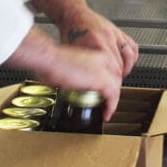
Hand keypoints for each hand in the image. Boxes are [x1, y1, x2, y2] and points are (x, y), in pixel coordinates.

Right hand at [5, 26, 121, 118]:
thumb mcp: (71, 66)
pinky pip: (113, 96)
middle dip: (113, 92)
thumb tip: (73, 82)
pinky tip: (107, 113)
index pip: (112, 69)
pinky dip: (111, 106)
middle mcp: (104, 59)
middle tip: (106, 103)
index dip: (111, 82)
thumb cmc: (53, 62)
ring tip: (107, 110)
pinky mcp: (102, 79)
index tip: (106, 92)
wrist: (50, 60)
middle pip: (117, 78)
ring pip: (117, 87)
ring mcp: (104, 69)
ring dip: (113, 100)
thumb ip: (77, 72)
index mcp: (97, 54)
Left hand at [30, 0, 138, 77]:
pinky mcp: (118, 31)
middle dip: (118, 79)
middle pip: (120, 65)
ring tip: (121, 76)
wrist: (74, 14)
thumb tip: (84, 82)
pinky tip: (127, 64)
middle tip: (114, 86)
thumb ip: (82, 67)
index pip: (110, 70)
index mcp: (94, 44)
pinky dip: (132, 58)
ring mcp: (114, 34)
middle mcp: (107, 38)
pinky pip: (132, 46)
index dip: (112, 85)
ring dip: (127, 69)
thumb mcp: (71, 52)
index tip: (110, 91)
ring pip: (129, 57)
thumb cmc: (70, 32)